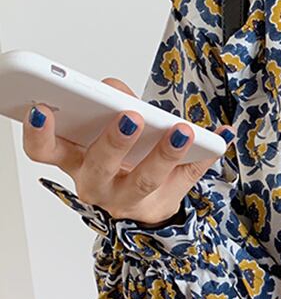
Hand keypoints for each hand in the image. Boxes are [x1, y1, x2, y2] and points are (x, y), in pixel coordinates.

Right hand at [22, 77, 233, 226]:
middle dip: (114, 141)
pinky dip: (207, 155)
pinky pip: (189, 177)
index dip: (40, 134)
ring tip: (182, 131)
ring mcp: (132, 197)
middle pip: (101, 167)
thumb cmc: (115, 163)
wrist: (139, 208)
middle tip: (131, 116)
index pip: (46, 151)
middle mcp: (99, 184)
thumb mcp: (97, 137)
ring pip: (146, 180)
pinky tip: (221, 137)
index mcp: (75, 161)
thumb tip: (117, 90)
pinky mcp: (165, 202)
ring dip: (165, 153)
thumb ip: (109, 105)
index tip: (43, 110)